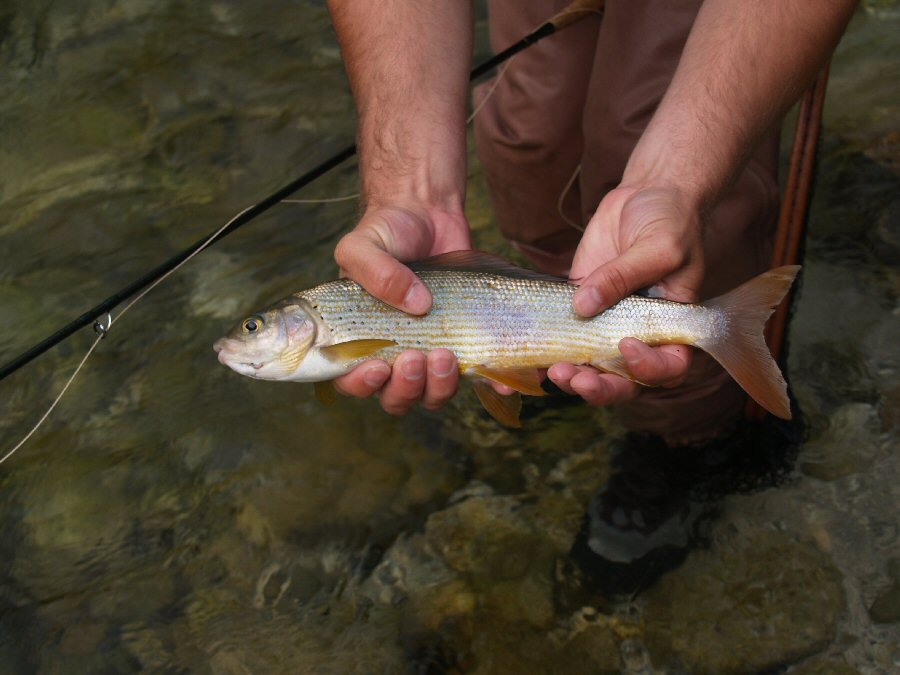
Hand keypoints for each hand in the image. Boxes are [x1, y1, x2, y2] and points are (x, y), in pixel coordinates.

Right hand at [332, 205, 471, 414]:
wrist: (427, 214)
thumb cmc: (385, 232)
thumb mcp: (363, 246)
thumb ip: (375, 272)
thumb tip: (417, 304)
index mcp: (358, 338)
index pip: (350, 380)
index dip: (362, 385)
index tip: (379, 367)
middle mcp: (391, 353)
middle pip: (395, 396)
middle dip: (406, 387)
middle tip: (416, 357)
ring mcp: (428, 351)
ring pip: (432, 394)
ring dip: (439, 386)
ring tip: (446, 355)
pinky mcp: (463, 343)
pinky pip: (476, 374)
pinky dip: (489, 382)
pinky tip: (497, 377)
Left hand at [548, 185, 704, 404]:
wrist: (644, 197)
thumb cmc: (669, 222)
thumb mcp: (658, 246)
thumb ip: (624, 276)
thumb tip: (584, 306)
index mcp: (672, 328)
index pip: (667, 367)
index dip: (648, 369)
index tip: (625, 345)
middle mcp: (640, 335)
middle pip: (624, 380)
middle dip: (600, 387)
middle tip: (577, 378)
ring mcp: (606, 326)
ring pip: (591, 367)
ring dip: (572, 377)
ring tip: (553, 372)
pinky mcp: (578, 311)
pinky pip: (562, 340)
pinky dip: (547, 353)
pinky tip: (530, 358)